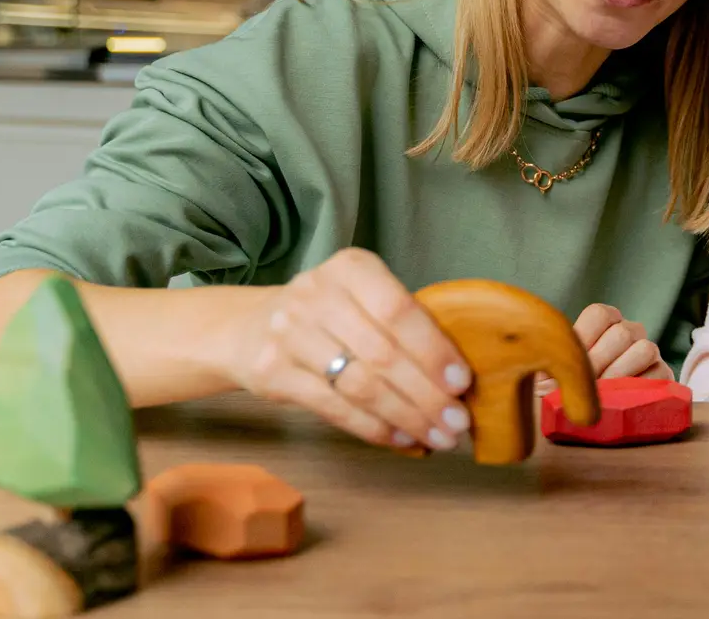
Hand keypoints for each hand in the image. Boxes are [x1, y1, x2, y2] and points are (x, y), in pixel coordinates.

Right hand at [224, 247, 473, 451]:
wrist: (246, 327)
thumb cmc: (327, 315)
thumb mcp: (360, 296)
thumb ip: (402, 324)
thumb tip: (457, 378)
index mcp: (351, 268)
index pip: (399, 310)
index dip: (433, 350)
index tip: (462, 383)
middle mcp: (317, 295)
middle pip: (383, 354)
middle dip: (427, 394)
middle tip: (457, 422)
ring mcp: (290, 334)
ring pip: (360, 385)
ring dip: (405, 417)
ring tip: (437, 437)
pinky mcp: (273, 373)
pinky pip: (334, 408)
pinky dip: (373, 427)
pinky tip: (400, 438)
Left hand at [534, 303, 671, 395]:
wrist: (611, 410)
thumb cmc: (579, 387)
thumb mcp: (563, 375)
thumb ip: (552, 372)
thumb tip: (539, 385)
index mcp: (605, 323)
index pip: (600, 314)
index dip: (584, 336)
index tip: (570, 362)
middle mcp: (630, 331)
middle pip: (620, 333)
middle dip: (598, 362)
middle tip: (582, 386)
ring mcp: (649, 350)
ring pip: (644, 349)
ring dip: (620, 374)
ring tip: (601, 396)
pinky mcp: (663, 373)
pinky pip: (659, 373)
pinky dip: (640, 388)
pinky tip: (621, 401)